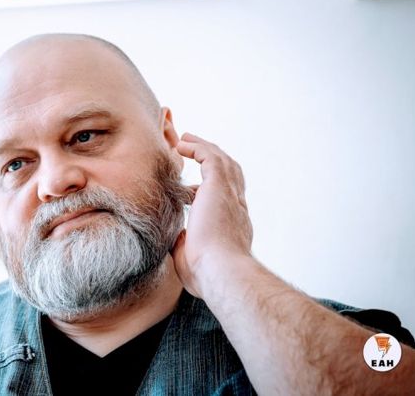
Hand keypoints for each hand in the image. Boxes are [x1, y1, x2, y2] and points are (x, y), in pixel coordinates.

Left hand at [171, 132, 253, 297]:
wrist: (220, 272)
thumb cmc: (207, 275)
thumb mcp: (192, 258)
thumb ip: (186, 245)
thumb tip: (177, 239)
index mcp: (233, 225)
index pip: (227, 199)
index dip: (211, 190)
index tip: (192, 192)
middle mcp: (237, 207)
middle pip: (230, 173)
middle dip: (213, 158)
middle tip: (195, 150)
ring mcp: (230, 195)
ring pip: (222, 160)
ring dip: (204, 147)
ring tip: (186, 139)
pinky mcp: (219, 187)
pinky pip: (210, 157)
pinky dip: (198, 148)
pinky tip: (182, 144)